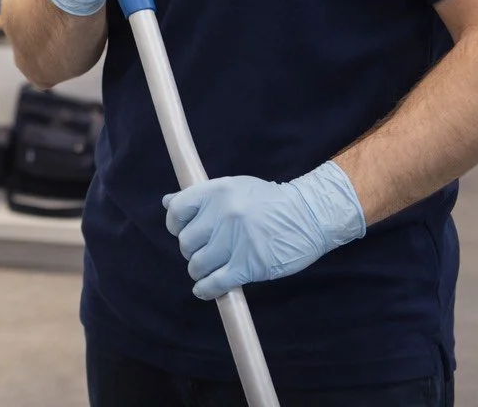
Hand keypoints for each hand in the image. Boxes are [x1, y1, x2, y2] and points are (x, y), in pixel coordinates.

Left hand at [163, 161, 366, 300]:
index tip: (183, 231)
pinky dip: (205, 290)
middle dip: (191, 250)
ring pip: (197, 264)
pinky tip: (206, 289)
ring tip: (210, 269)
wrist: (310, 215)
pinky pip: (214, 283)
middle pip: (186, 242)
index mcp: (217, 191)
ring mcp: (235, 241)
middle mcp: (223, 214)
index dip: (175, 224)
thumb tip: (166, 202)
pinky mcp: (248, 265)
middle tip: (206, 252)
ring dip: (199, 271)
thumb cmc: (270, 202)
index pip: (176, 210)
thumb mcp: (235, 188)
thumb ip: (201, 196)